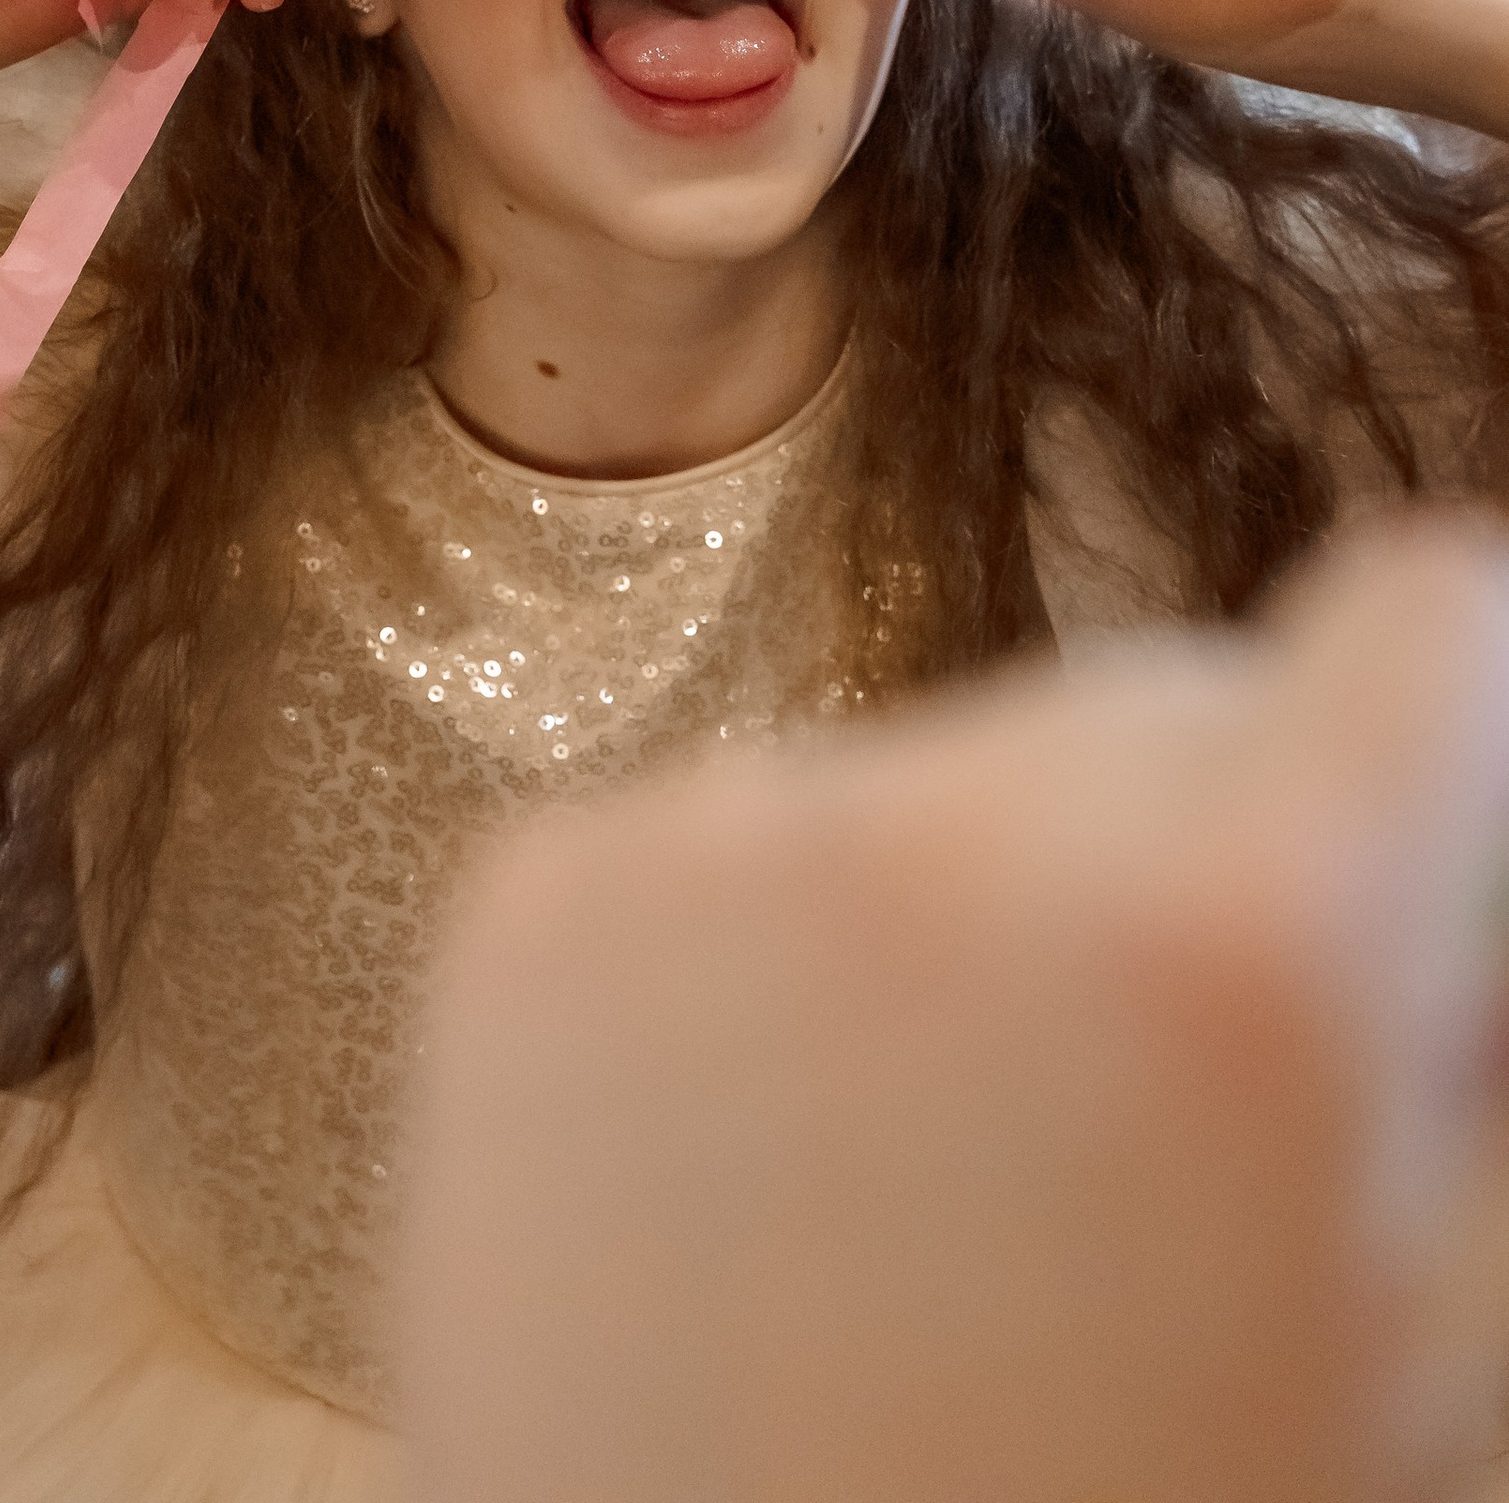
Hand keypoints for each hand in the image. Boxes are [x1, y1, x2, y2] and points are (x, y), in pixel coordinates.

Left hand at [405, 518, 1508, 1502]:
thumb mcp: (1416, 1340)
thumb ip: (1450, 1037)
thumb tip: (1438, 870)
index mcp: (1245, 945)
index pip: (1421, 622)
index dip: (1448, 741)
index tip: (1424, 864)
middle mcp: (967, 825)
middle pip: (1175, 701)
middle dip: (1222, 859)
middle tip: (1186, 1128)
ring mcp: (722, 841)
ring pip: (960, 763)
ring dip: (1004, 901)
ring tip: (969, 1178)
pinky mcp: (544, 886)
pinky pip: (757, 824)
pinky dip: (798, 945)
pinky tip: (796, 1163)